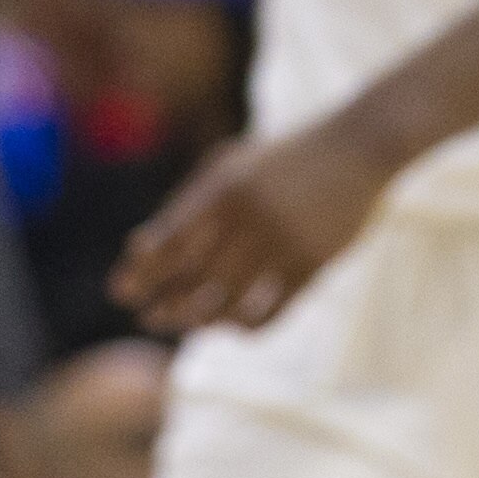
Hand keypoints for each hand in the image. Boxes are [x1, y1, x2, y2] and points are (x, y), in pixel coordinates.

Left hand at [113, 121, 394, 334]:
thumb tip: (143, 248)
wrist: (357, 148)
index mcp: (224, 187)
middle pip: (196, 277)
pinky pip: (273, 311)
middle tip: (145, 318)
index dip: (143, 271)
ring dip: (201, 321)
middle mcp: (251, 217)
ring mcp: (284, 243)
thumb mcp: (232, 163)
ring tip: (184, 325)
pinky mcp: (313, 264)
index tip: (122, 291)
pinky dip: (248, 326)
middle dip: (165, 303)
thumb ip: (191, 200)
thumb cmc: (284, 156)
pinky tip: (233, 328)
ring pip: (231, 301)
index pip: (171, 239)